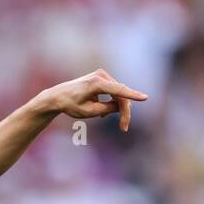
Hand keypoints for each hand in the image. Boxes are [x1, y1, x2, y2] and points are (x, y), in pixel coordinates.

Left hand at [34, 69, 148, 131]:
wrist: (58, 96)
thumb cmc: (71, 105)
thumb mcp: (89, 112)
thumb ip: (106, 109)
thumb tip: (121, 106)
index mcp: (96, 83)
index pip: (119, 90)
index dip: (132, 96)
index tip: (145, 98)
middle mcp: (101, 76)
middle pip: (120, 95)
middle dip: (124, 112)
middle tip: (123, 128)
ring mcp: (102, 75)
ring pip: (119, 94)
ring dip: (118, 108)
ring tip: (111, 120)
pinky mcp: (102, 78)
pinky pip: (113, 91)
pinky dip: (112, 102)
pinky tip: (103, 112)